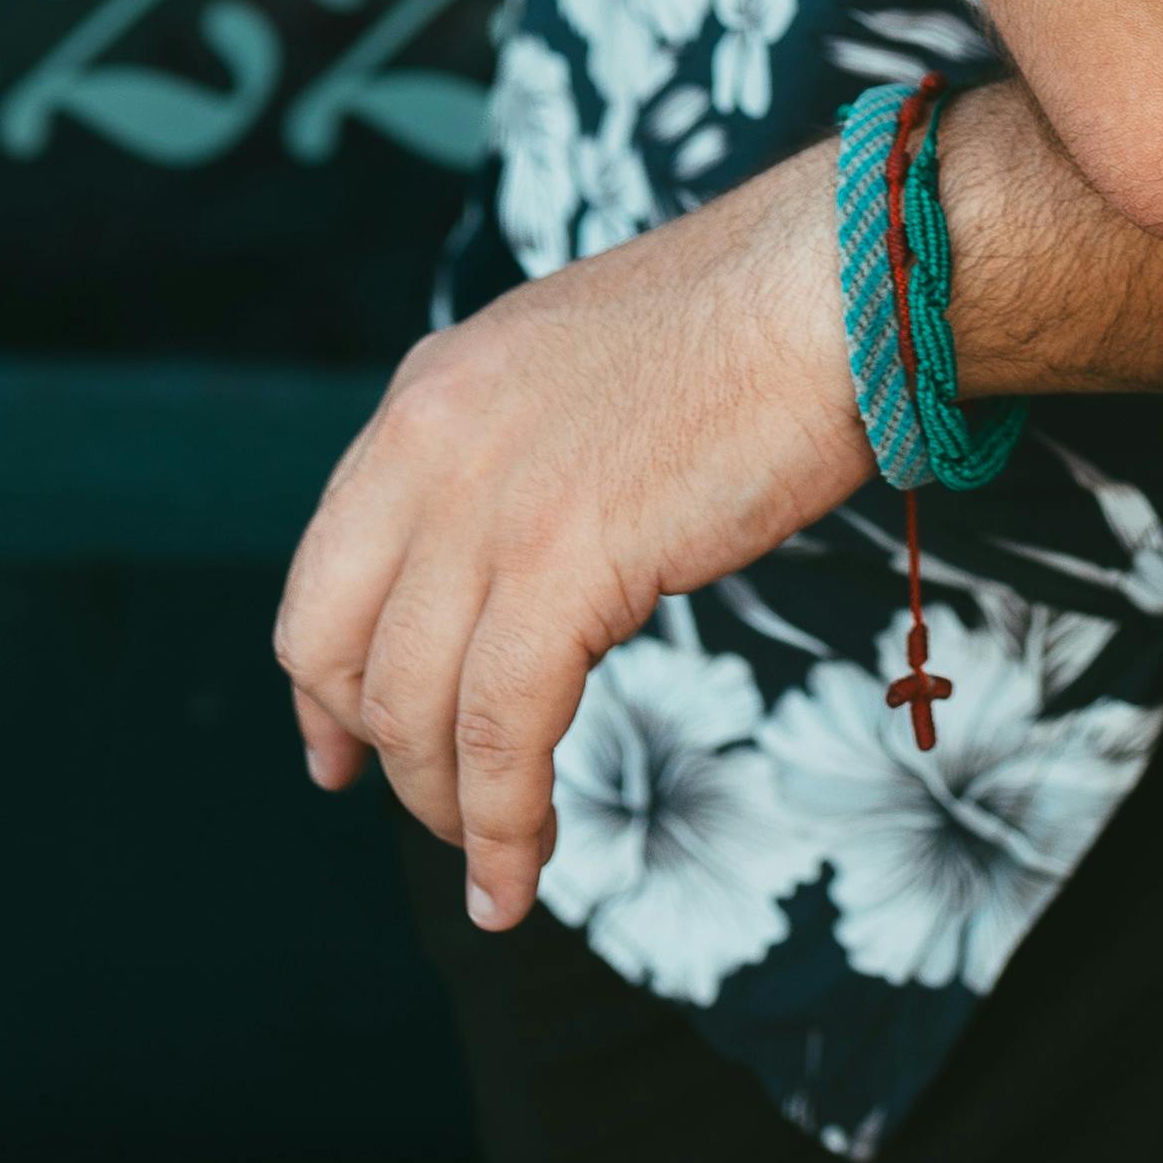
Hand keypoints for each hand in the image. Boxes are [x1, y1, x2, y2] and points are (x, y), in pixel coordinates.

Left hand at [274, 148, 869, 932]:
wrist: (836, 287)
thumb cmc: (753, 324)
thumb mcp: (578, 368)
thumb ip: (517, 454)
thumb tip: (522, 559)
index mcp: (429, 396)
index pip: (325, 567)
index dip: (325, 679)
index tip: (340, 747)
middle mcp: (428, 447)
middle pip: (336, 646)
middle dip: (374, 750)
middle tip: (425, 811)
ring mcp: (487, 507)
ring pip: (412, 706)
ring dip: (448, 805)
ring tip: (499, 858)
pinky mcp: (560, 566)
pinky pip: (500, 734)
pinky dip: (501, 825)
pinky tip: (520, 875)